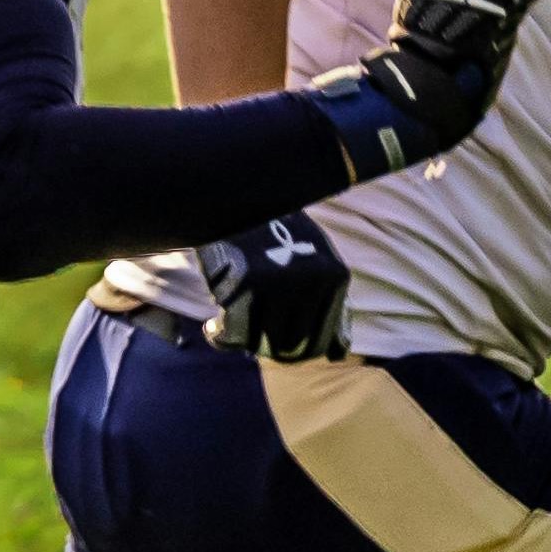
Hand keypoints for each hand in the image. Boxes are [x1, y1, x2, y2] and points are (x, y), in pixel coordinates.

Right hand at [197, 209, 350, 361]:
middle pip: (293, 346)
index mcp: (336, 278)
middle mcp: (315, 283)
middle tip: (249, 340)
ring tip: (226, 328)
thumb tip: (338, 354)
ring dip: (242, 341)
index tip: (276, 349)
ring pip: (263, 343)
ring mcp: (282, 285)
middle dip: (269, 350)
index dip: (298, 353)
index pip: (323, 340)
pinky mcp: (247, 285)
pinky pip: (233, 334)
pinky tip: (212, 328)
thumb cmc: (272, 235)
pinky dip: (219, 336)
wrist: (237, 197)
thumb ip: (325, 303)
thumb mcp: (311, 261)